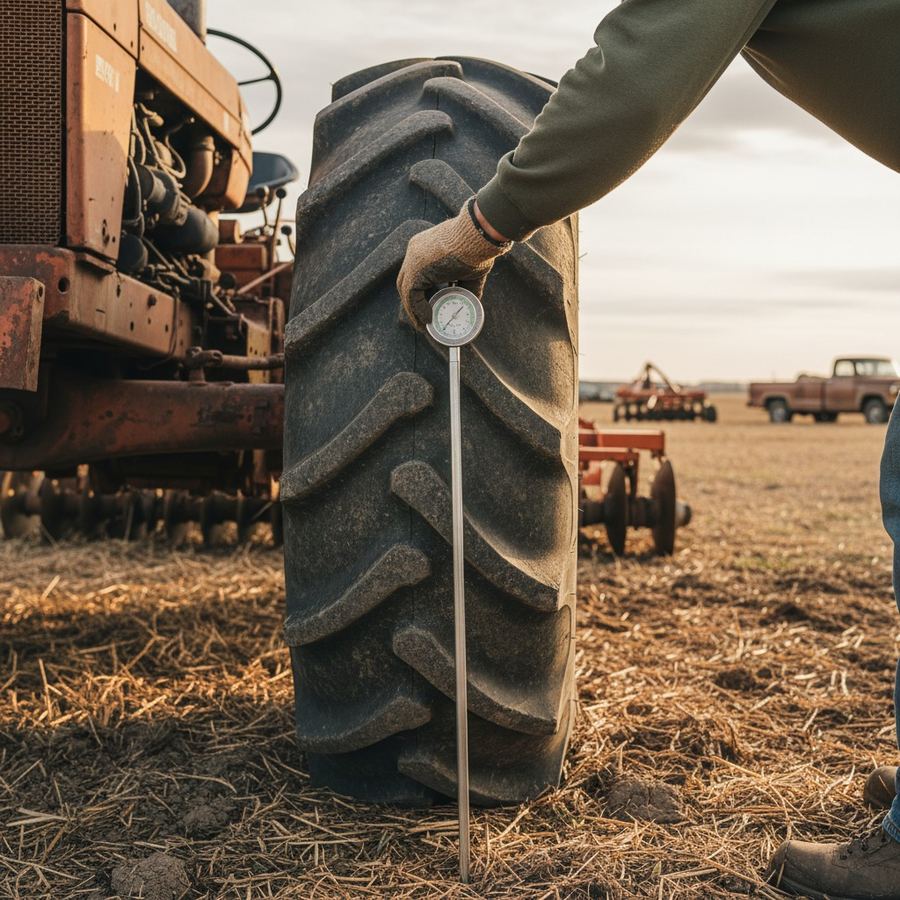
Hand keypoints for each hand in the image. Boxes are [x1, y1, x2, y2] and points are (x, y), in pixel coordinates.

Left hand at [397, 199, 511, 329]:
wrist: (478, 237)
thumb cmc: (479, 250)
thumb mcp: (470, 270)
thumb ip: (466, 285)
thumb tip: (471, 302)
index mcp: (425, 247)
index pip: (415, 273)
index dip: (420, 292)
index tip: (429, 307)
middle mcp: (415, 251)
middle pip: (407, 282)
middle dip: (414, 303)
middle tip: (423, 319)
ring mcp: (413, 260)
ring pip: (406, 290)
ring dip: (414, 310)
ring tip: (424, 325)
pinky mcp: (416, 270)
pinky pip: (411, 295)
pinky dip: (418, 309)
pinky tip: (428, 319)